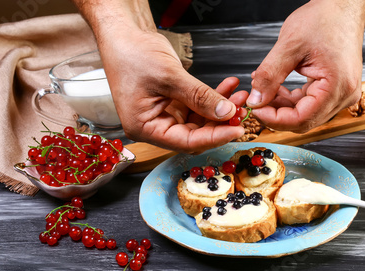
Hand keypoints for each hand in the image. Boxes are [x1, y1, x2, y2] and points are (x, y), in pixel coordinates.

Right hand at [99, 29, 243, 152]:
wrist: (122, 35)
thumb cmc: (131, 54)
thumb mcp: (170, 76)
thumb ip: (199, 97)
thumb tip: (226, 113)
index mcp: (144, 127)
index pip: (186, 142)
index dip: (214, 137)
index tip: (236, 130)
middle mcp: (154, 125)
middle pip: (195, 134)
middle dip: (220, 122)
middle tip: (242, 110)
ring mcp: (164, 115)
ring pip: (199, 120)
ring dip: (220, 108)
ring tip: (238, 95)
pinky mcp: (172, 104)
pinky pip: (197, 106)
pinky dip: (212, 97)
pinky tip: (228, 88)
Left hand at [246, 0, 364, 132]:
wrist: (343, 7)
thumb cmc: (324, 19)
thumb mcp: (289, 45)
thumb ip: (270, 75)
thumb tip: (256, 100)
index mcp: (337, 86)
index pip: (302, 119)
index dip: (274, 119)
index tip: (255, 109)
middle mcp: (344, 96)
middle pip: (303, 120)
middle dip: (276, 113)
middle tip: (256, 99)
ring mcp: (341, 95)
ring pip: (305, 114)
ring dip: (282, 106)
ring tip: (264, 87)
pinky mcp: (336, 91)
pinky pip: (309, 104)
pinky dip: (291, 99)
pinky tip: (277, 87)